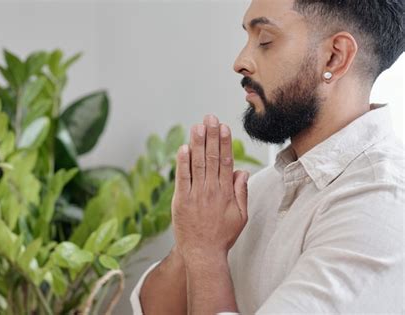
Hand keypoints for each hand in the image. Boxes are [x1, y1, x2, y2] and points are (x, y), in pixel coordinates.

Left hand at [171, 114, 248, 261]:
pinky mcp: (181, 200)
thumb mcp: (241, 216)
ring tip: (198, 126)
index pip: (226, 161)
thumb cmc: (222, 235)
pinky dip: (182, 163)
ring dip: (197, 143)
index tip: (224, 127)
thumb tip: (241, 172)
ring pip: (197, 164)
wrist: (203, 253)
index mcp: (226, 192)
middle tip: (210, 117)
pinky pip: (182, 178)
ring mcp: (195, 194)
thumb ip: (241, 192)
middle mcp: (211, 190)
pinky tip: (183, 148)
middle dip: (211, 136)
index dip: (225, 143)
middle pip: (212, 158)